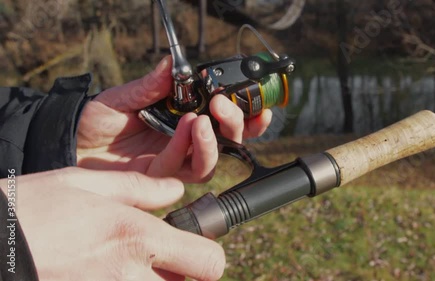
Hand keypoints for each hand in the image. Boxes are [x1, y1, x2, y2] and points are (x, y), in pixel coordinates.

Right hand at [0, 167, 224, 280]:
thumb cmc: (31, 209)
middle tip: (158, 251)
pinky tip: (101, 269)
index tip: (194, 241)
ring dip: (153, 280)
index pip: (209, 263)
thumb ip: (140, 187)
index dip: (208, 253)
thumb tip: (176, 189)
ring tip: (124, 259)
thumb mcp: (86, 184)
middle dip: (181, 270)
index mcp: (137, 237)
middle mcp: (130, 275)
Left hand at [77, 56, 271, 181]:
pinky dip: (186, 147)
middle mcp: (185, 141)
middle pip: (227, 144)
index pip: (225, 121)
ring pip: (210, 162)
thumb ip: (152, 84)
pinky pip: (182, 167)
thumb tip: (173, 64)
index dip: (247, 117)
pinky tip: (183, 129)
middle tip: (222, 107)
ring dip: (212, 143)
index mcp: (185, 118)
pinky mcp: (159, 177)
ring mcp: (174, 160)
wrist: (71, 141)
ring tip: (200, 121)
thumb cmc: (98, 118)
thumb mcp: (125, 95)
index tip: (259, 105)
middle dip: (235, 126)